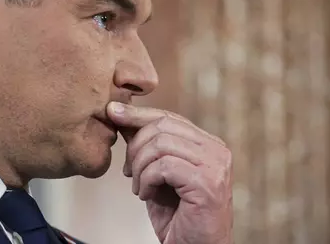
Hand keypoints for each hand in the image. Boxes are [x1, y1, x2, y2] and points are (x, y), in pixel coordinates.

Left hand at [107, 102, 232, 243]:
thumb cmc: (177, 215)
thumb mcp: (157, 173)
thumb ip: (146, 145)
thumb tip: (120, 114)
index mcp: (208, 144)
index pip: (169, 117)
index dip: (138, 115)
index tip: (113, 114)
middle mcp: (217, 150)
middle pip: (163, 126)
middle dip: (135, 146)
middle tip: (128, 171)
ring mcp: (215, 166)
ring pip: (160, 144)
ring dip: (139, 167)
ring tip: (138, 187)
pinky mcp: (207, 184)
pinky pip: (163, 167)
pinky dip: (146, 180)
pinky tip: (145, 195)